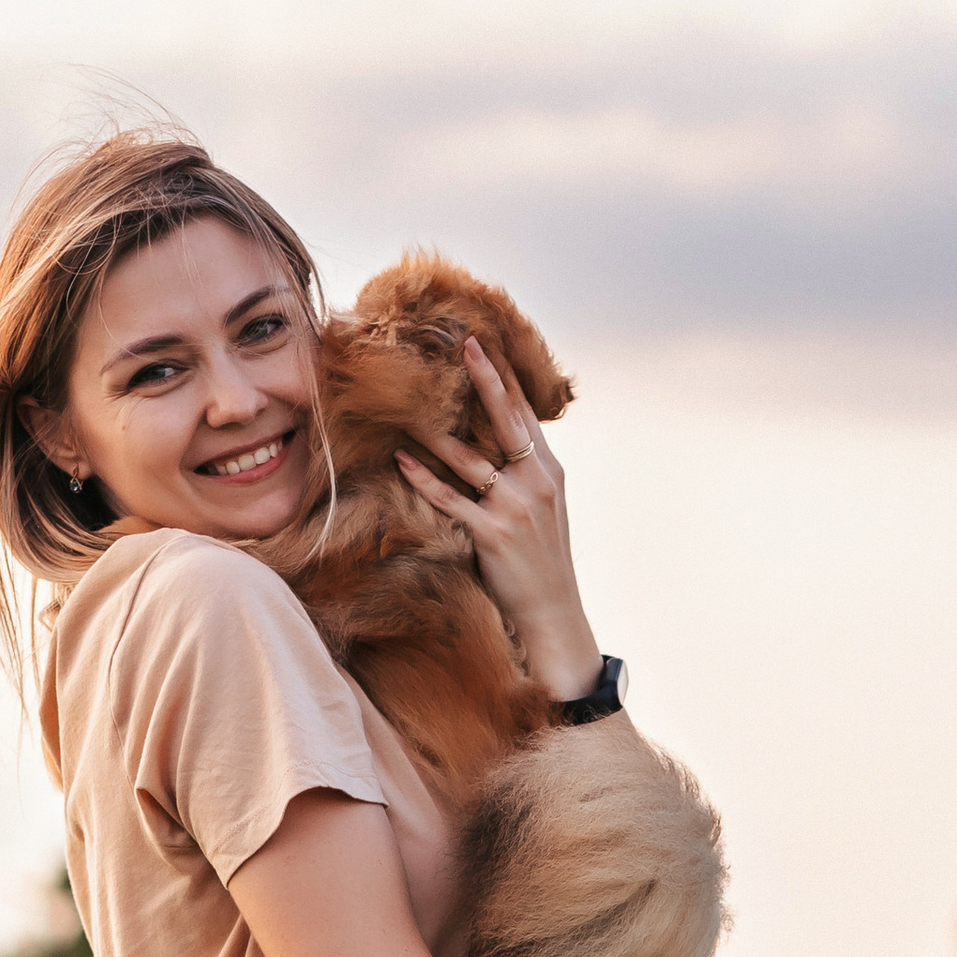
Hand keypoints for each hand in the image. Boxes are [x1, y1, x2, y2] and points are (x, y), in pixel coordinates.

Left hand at [394, 337, 603, 700]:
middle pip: (507, 419)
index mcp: (549, 470)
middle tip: (465, 345)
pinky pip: (450, 499)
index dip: (506, 378)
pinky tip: (402, 459)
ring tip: (411, 403)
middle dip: (485, 379)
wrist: (554, 611)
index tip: (487, 345)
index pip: (526, 414)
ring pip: (471, 457)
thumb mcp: (546, 507)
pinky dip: (424, 478)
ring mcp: (515, 507)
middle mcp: (536, 481)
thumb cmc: (542, 559)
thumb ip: (526, 472)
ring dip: (438, 429)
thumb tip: (502, 441)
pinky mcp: (492, 534)